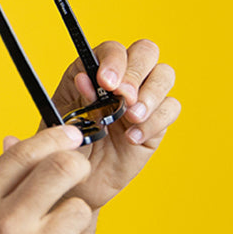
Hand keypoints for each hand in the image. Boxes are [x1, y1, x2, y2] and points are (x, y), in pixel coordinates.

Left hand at [46, 38, 178, 210]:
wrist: (76, 183)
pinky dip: (155, 121)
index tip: (104, 82)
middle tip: (122, 97)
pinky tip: (132, 138)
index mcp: (92, 70)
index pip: (112, 50)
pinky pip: (171, 109)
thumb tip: (84, 79)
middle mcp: (122, 78)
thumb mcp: (61, 124)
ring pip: (164, 75)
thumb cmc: (64, 149)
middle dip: (135, 72)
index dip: (113, 60)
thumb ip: (73, 101)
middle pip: (146, 52)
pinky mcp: (158, 121)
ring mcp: (143, 98)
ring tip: (130, 117)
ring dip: (151, 94)